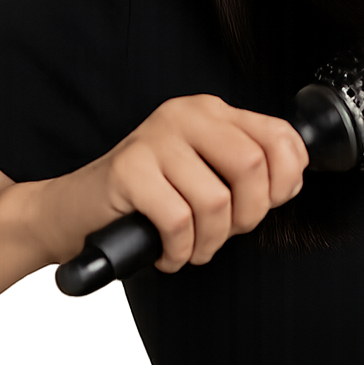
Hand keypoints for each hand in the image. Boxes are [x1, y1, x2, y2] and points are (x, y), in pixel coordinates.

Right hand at [25, 94, 308, 272]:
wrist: (74, 210)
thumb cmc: (146, 198)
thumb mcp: (205, 172)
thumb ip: (246, 170)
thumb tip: (289, 183)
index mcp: (211, 112)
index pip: (279, 135)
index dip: (287, 178)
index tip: (270, 203)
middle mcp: (185, 116)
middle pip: (253, 165)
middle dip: (249, 215)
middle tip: (228, 232)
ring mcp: (155, 140)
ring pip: (216, 201)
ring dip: (210, 241)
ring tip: (193, 246)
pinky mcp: (128, 170)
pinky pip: (178, 221)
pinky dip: (179, 251)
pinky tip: (169, 252)